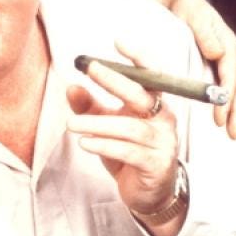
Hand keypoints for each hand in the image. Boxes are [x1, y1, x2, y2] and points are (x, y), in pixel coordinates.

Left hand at [66, 43, 182, 235]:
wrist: (148, 193)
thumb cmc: (129, 151)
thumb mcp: (107, 124)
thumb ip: (90, 106)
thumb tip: (71, 85)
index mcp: (154, 104)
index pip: (151, 76)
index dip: (138, 58)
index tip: (118, 41)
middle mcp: (163, 120)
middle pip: (141, 95)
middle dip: (115, 80)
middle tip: (89, 68)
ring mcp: (163, 143)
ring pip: (131, 127)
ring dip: (98, 123)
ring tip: (72, 124)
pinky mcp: (156, 165)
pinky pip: (129, 152)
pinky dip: (105, 145)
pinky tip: (85, 143)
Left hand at [136, 0, 235, 138]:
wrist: (182, 3)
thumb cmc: (185, 8)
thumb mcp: (192, 13)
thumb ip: (204, 32)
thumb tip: (218, 53)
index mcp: (229, 45)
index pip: (231, 77)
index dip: (226, 99)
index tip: (219, 118)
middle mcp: (235, 56)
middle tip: (232, 135)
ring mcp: (234, 64)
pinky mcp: (229, 68)